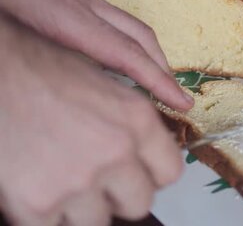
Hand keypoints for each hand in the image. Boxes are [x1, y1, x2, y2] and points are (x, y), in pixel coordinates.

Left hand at [0, 0, 191, 110]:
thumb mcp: (7, 23)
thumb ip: (34, 50)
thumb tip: (59, 83)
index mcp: (66, 16)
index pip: (126, 54)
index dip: (158, 81)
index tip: (182, 103)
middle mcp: (83, 4)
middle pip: (140, 38)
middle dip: (164, 70)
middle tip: (178, 98)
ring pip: (131, 27)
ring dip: (151, 54)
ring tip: (157, 80)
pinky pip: (113, 20)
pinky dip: (128, 42)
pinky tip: (117, 57)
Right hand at [0, 14, 182, 225]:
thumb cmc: (42, 69)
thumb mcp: (106, 82)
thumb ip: (134, 122)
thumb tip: (148, 151)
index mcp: (138, 121)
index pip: (170, 173)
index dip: (152, 176)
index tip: (138, 174)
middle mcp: (116, 152)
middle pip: (139, 203)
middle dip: (119, 195)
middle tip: (96, 181)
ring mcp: (78, 181)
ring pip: (97, 221)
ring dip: (81, 208)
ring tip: (60, 180)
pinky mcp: (38, 204)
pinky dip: (44, 215)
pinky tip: (35, 187)